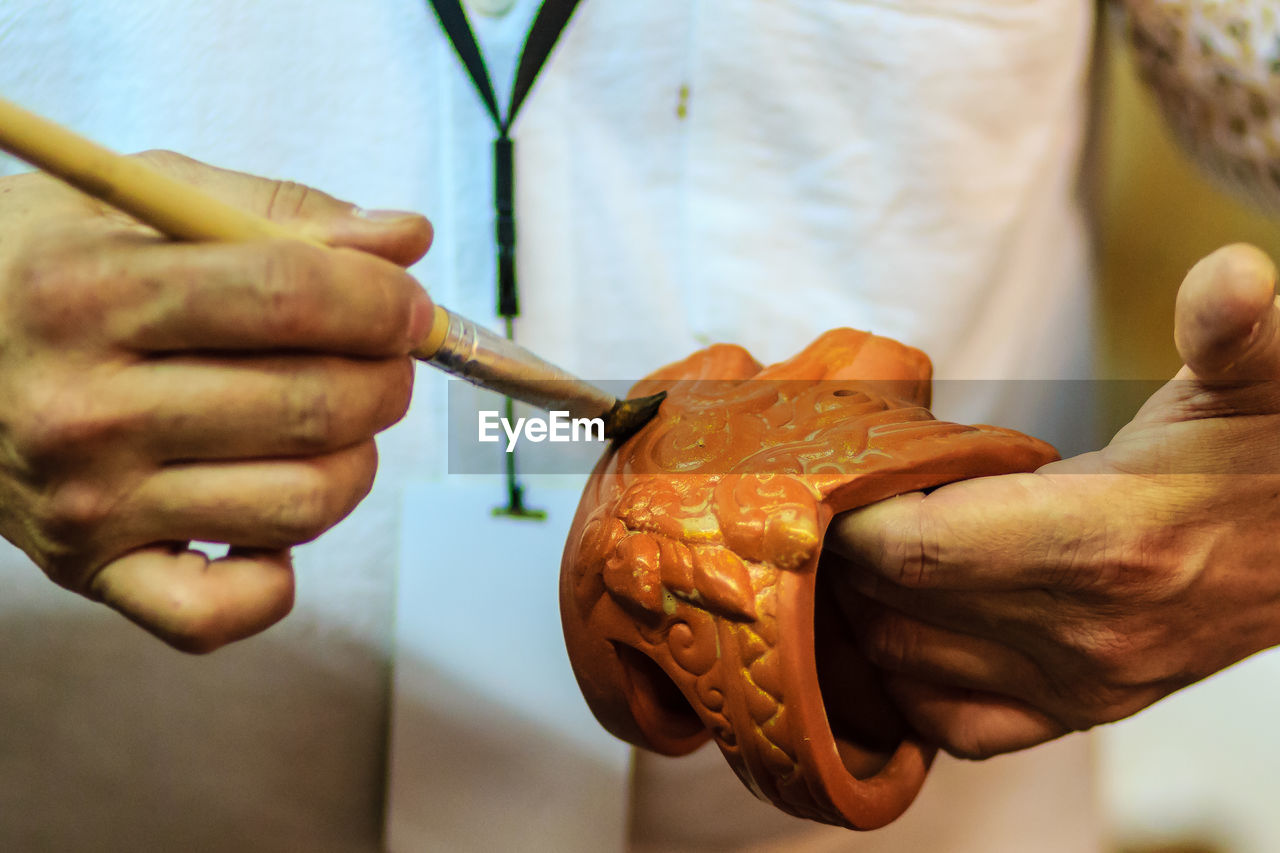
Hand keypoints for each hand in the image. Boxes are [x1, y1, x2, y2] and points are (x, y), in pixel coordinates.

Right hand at [0, 151, 434, 651]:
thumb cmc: (45, 266)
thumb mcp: (142, 201)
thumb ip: (280, 214)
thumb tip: (407, 239)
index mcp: (90, 294)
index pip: (286, 298)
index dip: (381, 301)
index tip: (410, 304)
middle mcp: (82, 410)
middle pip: (310, 406)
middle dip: (385, 377)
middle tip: (382, 358)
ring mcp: (89, 505)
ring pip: (302, 503)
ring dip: (354, 460)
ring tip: (330, 423)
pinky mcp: (93, 573)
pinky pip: (222, 613)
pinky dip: (277, 575)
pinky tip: (268, 513)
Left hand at [826, 243, 1279, 758]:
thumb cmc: (1267, 453)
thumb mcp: (1258, 376)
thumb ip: (1231, 327)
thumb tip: (1233, 275)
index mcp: (1109, 543)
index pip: (922, 552)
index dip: (854, 516)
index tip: (829, 472)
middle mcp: (1086, 632)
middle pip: (898, 609)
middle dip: (842, 556)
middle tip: (827, 499)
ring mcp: (1081, 685)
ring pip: (909, 667)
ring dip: (862, 610)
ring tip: (853, 547)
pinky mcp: (1080, 711)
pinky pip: (956, 724)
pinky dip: (907, 683)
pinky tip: (899, 624)